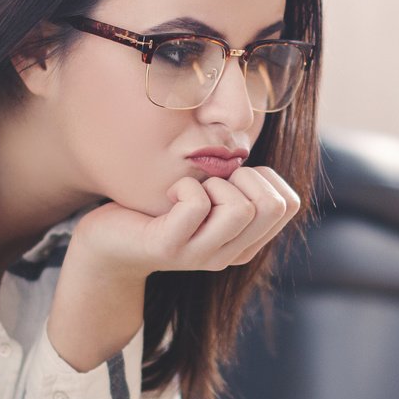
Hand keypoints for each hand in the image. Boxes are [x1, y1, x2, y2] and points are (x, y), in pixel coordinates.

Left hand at [71, 166, 302, 282]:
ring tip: (190, 188)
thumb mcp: (208, 193)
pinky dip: (185, 185)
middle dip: (245, 177)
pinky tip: (169, 193)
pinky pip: (197, 204)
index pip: (290, 204)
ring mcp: (202, 255)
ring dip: (215, 182)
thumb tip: (249, 144)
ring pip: (241, 209)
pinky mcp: (171, 249)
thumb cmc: (160, 207)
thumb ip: (236, 182)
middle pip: (273, 206)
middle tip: (211, 180)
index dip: (266, 177)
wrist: (108, 242)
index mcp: (246, 242)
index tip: (232, 178)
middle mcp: (230, 254)